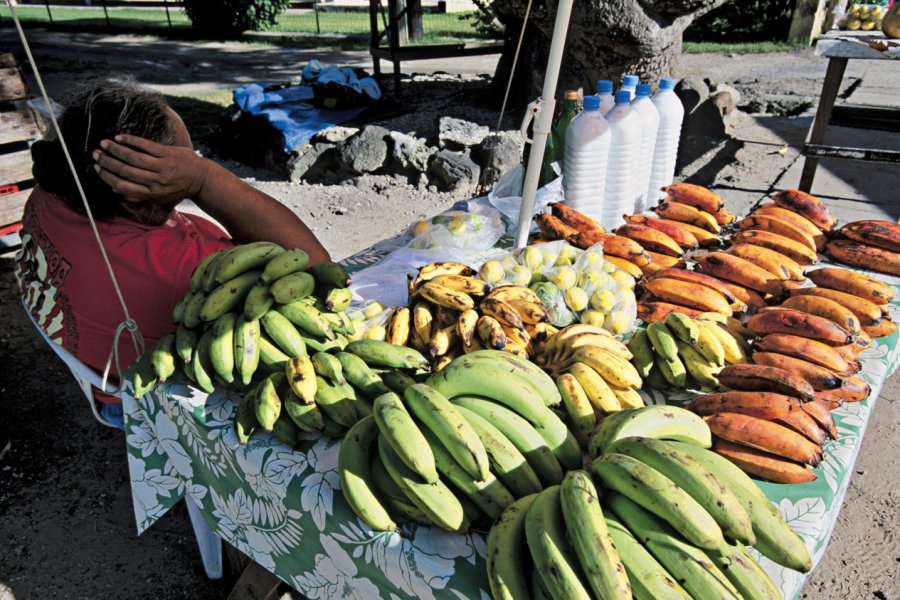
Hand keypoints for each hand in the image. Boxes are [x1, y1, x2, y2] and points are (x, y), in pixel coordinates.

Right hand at [92, 134, 209, 204]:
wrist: (202, 179)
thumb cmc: (178, 189)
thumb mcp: (159, 198)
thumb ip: (139, 196)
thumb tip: (115, 190)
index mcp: (151, 194)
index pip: (123, 186)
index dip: (107, 177)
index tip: (97, 168)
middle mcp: (155, 181)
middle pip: (125, 170)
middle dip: (107, 162)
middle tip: (96, 154)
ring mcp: (162, 166)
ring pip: (133, 157)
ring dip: (115, 150)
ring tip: (104, 144)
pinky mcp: (168, 154)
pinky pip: (145, 145)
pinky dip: (131, 141)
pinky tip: (119, 137)